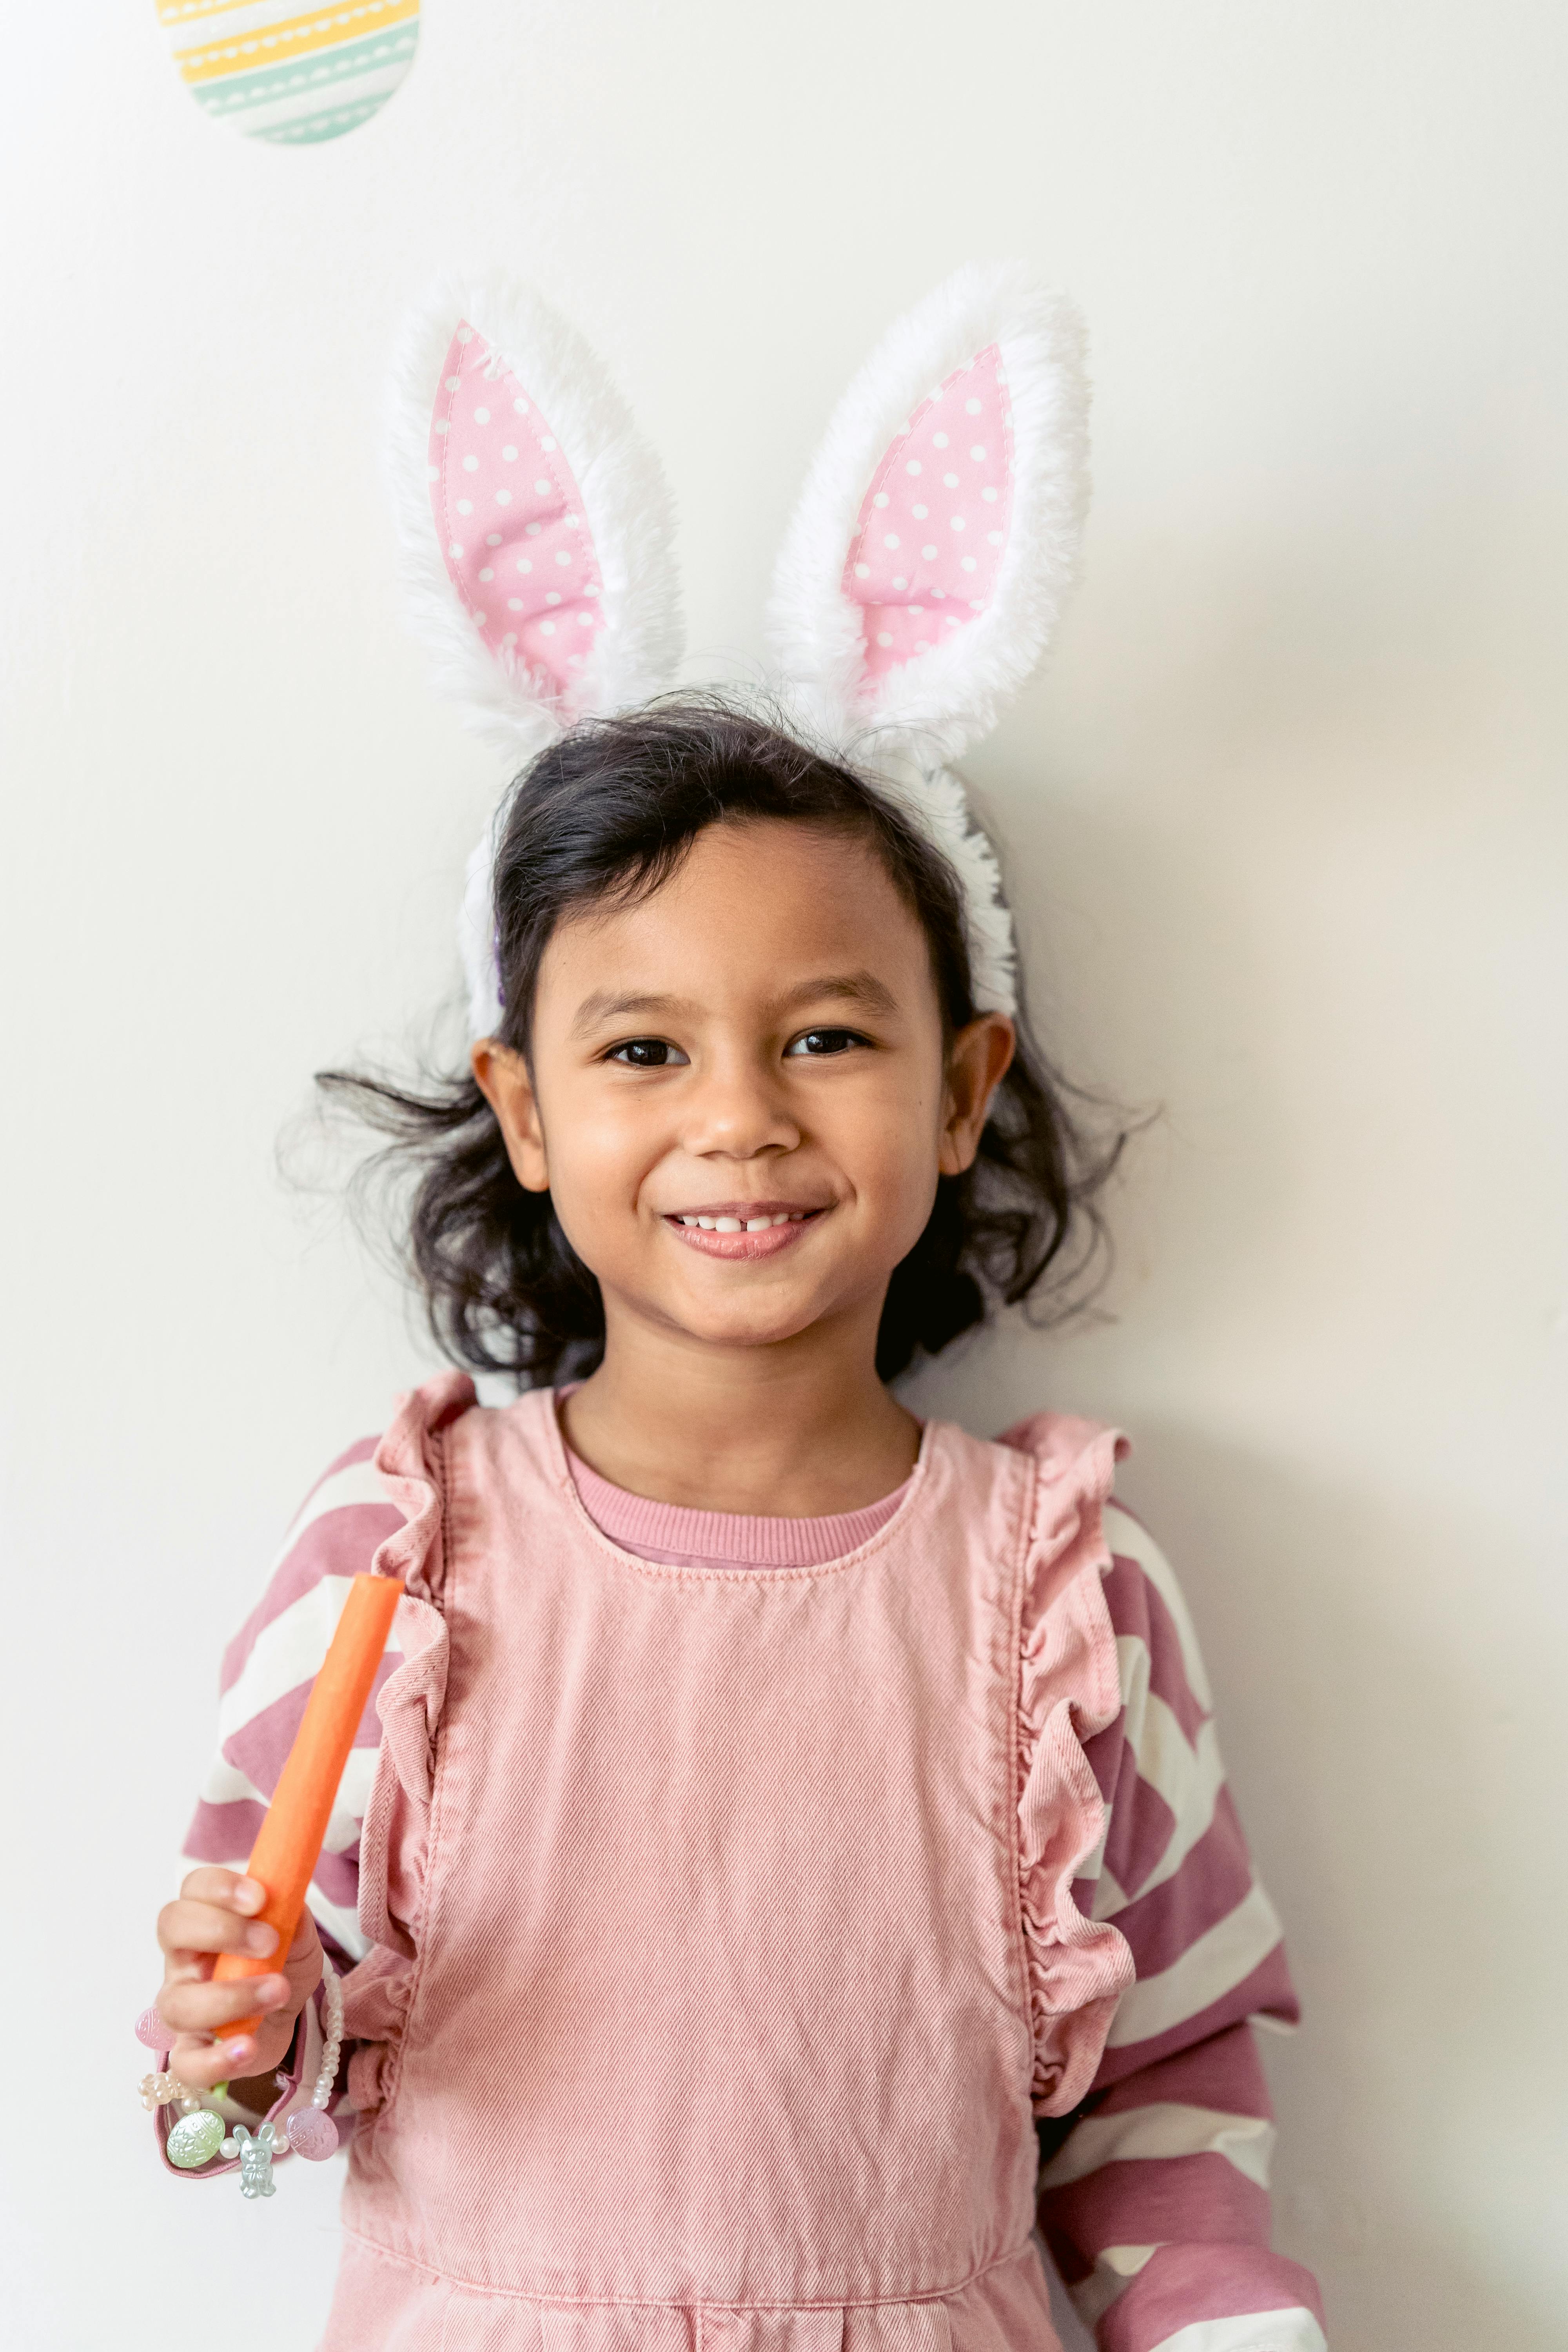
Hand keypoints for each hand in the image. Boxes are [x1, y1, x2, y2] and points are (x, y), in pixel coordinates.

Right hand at [155, 1868, 321, 2090]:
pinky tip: (249, 2046)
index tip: (260, 1897)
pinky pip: (186, 2063)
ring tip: (278, 1991)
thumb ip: (291, 1915)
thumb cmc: (280, 1961)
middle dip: (221, 1930)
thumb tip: (288, 1900)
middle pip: (172, 1929)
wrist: (285, 2013)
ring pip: (178, 2002)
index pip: (194, 1888)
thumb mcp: (296, 1934)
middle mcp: (184, 1959)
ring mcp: (182, 2008)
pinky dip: (217, 2058)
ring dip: (231, 1997)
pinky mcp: (192, 2053)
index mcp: (206, 1918)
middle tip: (270, 1942)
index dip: (220, 1887)